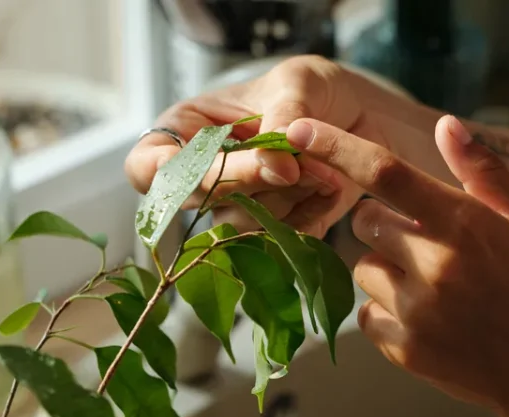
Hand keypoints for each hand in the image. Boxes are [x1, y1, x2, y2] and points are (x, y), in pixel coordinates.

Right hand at [124, 57, 395, 236]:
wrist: (360, 116)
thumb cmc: (313, 90)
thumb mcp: (296, 82)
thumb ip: (282, 115)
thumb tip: (274, 162)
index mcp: (185, 131)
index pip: (147, 166)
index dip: (161, 174)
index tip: (199, 167)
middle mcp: (202, 178)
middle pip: (201, 198)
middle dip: (249, 179)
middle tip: (294, 163)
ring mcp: (235, 210)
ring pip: (240, 225)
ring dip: (287, 197)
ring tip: (324, 169)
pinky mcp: (271, 235)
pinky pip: (279, 242)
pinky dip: (311, 216)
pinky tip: (330, 189)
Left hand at [284, 113, 508, 408]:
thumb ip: (484, 172)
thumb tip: (445, 124)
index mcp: (464, 223)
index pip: (383, 172)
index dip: (334, 146)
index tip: (296, 130)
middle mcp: (435, 264)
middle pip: (363, 221)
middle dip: (383, 223)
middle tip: (422, 240)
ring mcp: (416, 310)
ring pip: (362, 270)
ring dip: (385, 270)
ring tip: (433, 286)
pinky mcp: (404, 349)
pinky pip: (365, 315)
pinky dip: (384, 313)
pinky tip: (426, 318)